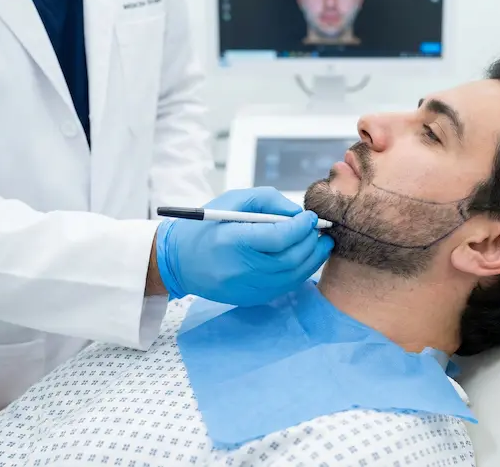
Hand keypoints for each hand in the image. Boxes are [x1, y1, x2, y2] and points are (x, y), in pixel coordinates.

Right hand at [154, 187, 333, 305]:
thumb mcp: (233, 201)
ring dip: (312, 259)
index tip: (310, 217)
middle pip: (290, 259)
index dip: (301, 227)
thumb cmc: (207, 226)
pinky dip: (300, 272)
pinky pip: (285, 286)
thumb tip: (298, 214)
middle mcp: (240, 269)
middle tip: (320, 230)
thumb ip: (268, 201)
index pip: (279, 238)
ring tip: (320, 243)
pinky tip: (304, 258)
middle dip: (311, 243)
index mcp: (233, 241)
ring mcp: (246, 288)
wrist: (180, 261)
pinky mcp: (251, 298)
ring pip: (292, 276)